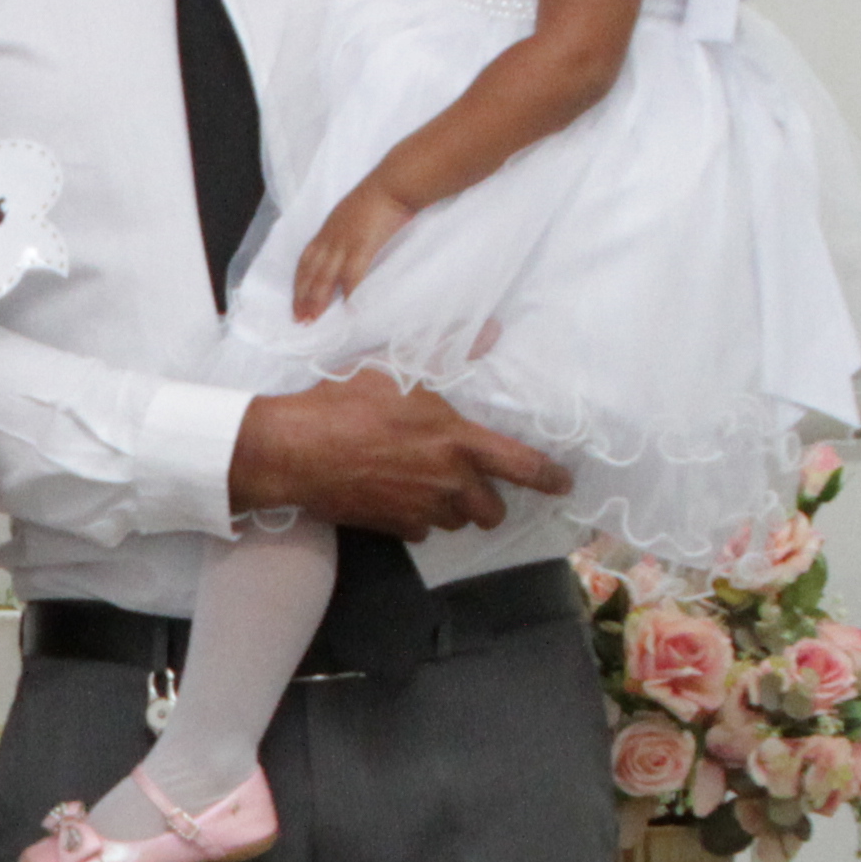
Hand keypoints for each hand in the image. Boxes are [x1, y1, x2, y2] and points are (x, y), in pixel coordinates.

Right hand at [229, 372, 569, 537]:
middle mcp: (449, 482)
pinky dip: (417, 517)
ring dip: (454, 509)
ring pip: (456, 521)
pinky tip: (400, 496)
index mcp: (459, 442)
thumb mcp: (399, 368)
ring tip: (435, 487)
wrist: (297, 448)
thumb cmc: (348, 402)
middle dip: (490, 502)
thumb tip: (489, 332)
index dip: (549, 478)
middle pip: (492, 510)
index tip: (563, 484)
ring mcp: (421, 509)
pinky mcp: (393, 525)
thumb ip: (449, 355)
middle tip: (478, 486)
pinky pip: (419, 529)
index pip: (523, 467)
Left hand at [286, 177, 417, 318]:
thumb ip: (348, 229)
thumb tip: (349, 243)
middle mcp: (331, 237)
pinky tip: (347, 309)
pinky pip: (352, 275)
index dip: (299, 281)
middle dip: (302, 296)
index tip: (296, 299)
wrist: (393, 183)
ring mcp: (345, 242)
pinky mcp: (363, 246)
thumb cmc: (379, 195)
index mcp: (328, 229)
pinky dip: (348, 293)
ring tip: (313, 320)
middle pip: (311, 271)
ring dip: (317, 300)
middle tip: (298, 319)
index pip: (306, 259)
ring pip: (325, 276)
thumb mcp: (354, 213)